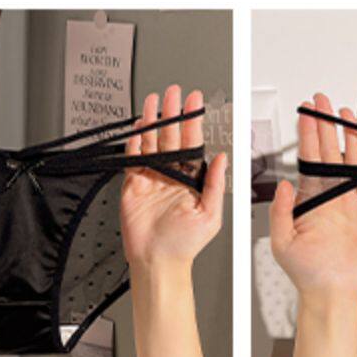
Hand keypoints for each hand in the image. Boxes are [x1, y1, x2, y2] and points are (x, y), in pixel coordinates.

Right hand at [121, 86, 227, 268]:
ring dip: (153, 121)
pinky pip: (133, 159)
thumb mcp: (210, 215)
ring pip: (152, 142)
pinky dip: (134, 143)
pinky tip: (138, 128)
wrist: (157, 263)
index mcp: (191, 179)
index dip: (193, 122)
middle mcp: (172, 175)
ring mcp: (152, 179)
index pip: (193, 143)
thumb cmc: (184, 246)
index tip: (194, 102)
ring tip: (153, 101)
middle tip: (173, 93)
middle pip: (172, 137)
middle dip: (172, 114)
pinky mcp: (133, 186)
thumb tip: (223, 158)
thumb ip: (216, 185)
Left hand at [269, 94, 356, 301]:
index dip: (307, 133)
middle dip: (325, 125)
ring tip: (347, 115)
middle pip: (329, 151)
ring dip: (350, 138)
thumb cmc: (305, 273)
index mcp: (310, 198)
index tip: (305, 112)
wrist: (332, 294)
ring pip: (351, 161)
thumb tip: (283, 183)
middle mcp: (330, 195)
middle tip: (323, 102)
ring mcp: (350, 202)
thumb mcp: (282, 242)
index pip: (308, 157)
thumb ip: (280, 211)